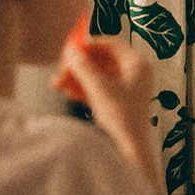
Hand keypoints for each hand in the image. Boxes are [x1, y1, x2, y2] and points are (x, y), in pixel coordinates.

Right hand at [56, 27, 161, 178]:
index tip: (72, 48)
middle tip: (61, 68)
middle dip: (80, 65)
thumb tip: (71, 50)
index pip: (112, 45)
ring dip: (78, 79)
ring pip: (99, 78)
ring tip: (57, 83)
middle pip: (103, 61)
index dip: (90, 45)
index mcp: (138, 65)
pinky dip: (84, 90)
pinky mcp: (121, 104)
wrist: (131, 149)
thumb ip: (83, 66)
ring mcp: (128, 90)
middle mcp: (135, 75)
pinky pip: (100, 91)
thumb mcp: (99, 88)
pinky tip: (66, 92)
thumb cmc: (122, 117)